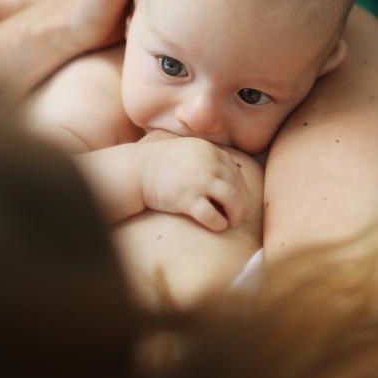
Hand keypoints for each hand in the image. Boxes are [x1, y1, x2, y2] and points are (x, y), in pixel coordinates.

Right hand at [139, 135, 256, 231]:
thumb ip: (209, 159)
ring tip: (230, 222)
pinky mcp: (187, 199)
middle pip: (237, 187)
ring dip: (235, 215)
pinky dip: (219, 224)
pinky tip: (217, 226)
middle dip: (241, 205)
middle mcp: (208, 164)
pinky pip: (213, 216)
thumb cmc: (162, 164)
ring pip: (232, 201)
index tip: (239, 201)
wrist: (136, 171)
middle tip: (239, 217)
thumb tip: (231, 176)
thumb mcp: (189, 151)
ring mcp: (198, 181)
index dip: (241, 189)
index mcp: (210, 151)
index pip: (236, 173)